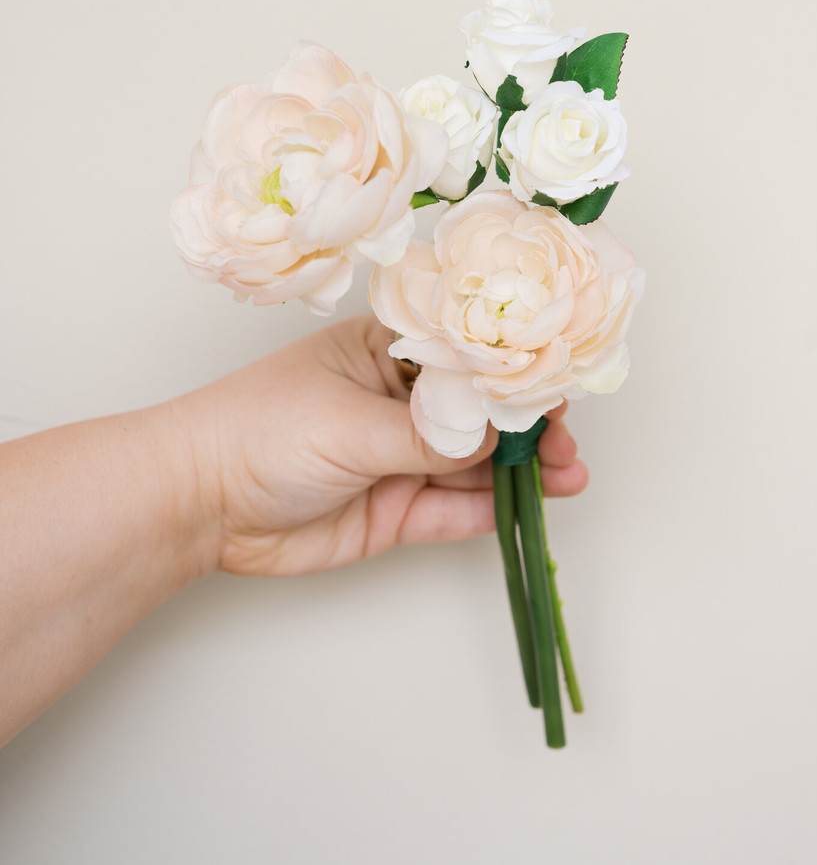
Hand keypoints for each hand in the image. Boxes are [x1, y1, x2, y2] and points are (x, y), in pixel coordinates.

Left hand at [187, 315, 588, 576]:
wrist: (199, 504)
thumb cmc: (259, 431)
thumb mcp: (350, 422)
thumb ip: (427, 433)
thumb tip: (495, 433)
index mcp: (384, 353)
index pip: (462, 354)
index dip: (511, 368)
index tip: (556, 380)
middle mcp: (398, 402)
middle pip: (478, 411)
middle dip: (527, 425)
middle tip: (569, 441)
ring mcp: (399, 458)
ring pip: (474, 463)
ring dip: (522, 469)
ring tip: (570, 474)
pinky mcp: (394, 511)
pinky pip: (454, 508)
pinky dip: (492, 508)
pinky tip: (530, 503)